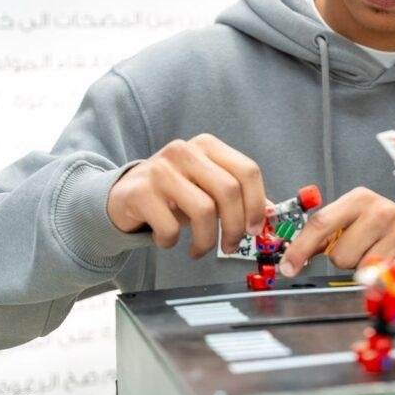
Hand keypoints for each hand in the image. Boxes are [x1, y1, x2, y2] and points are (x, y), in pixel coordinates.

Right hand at [106, 134, 266, 258]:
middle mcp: (185, 151)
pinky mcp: (139, 191)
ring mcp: (160, 168)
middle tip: (232, 247)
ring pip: (203, 210)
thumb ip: (238, 196)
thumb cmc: (173, 193)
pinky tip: (168, 240)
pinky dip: (172, 241)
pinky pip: (170, 226)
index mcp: (208, 146)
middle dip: (235, 227)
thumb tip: (271, 213)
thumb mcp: (207, 187)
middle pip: (228, 191)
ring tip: (200, 249)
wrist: (123, 195)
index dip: (257, 203)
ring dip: (207, 240)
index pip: (247, 171)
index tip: (255, 229)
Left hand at [280, 187, 394, 275]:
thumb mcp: (354, 223)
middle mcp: (382, 210)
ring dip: (368, 271)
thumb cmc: (384, 230)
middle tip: (364, 252)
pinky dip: (388, 278)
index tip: (288, 267)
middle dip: (347, 261)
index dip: (301, 248)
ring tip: (381, 256)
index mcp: (360, 199)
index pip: (321, 223)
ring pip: (363, 270)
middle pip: (340, 255)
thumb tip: (292, 260)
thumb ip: (324, 237)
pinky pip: (388, 278)